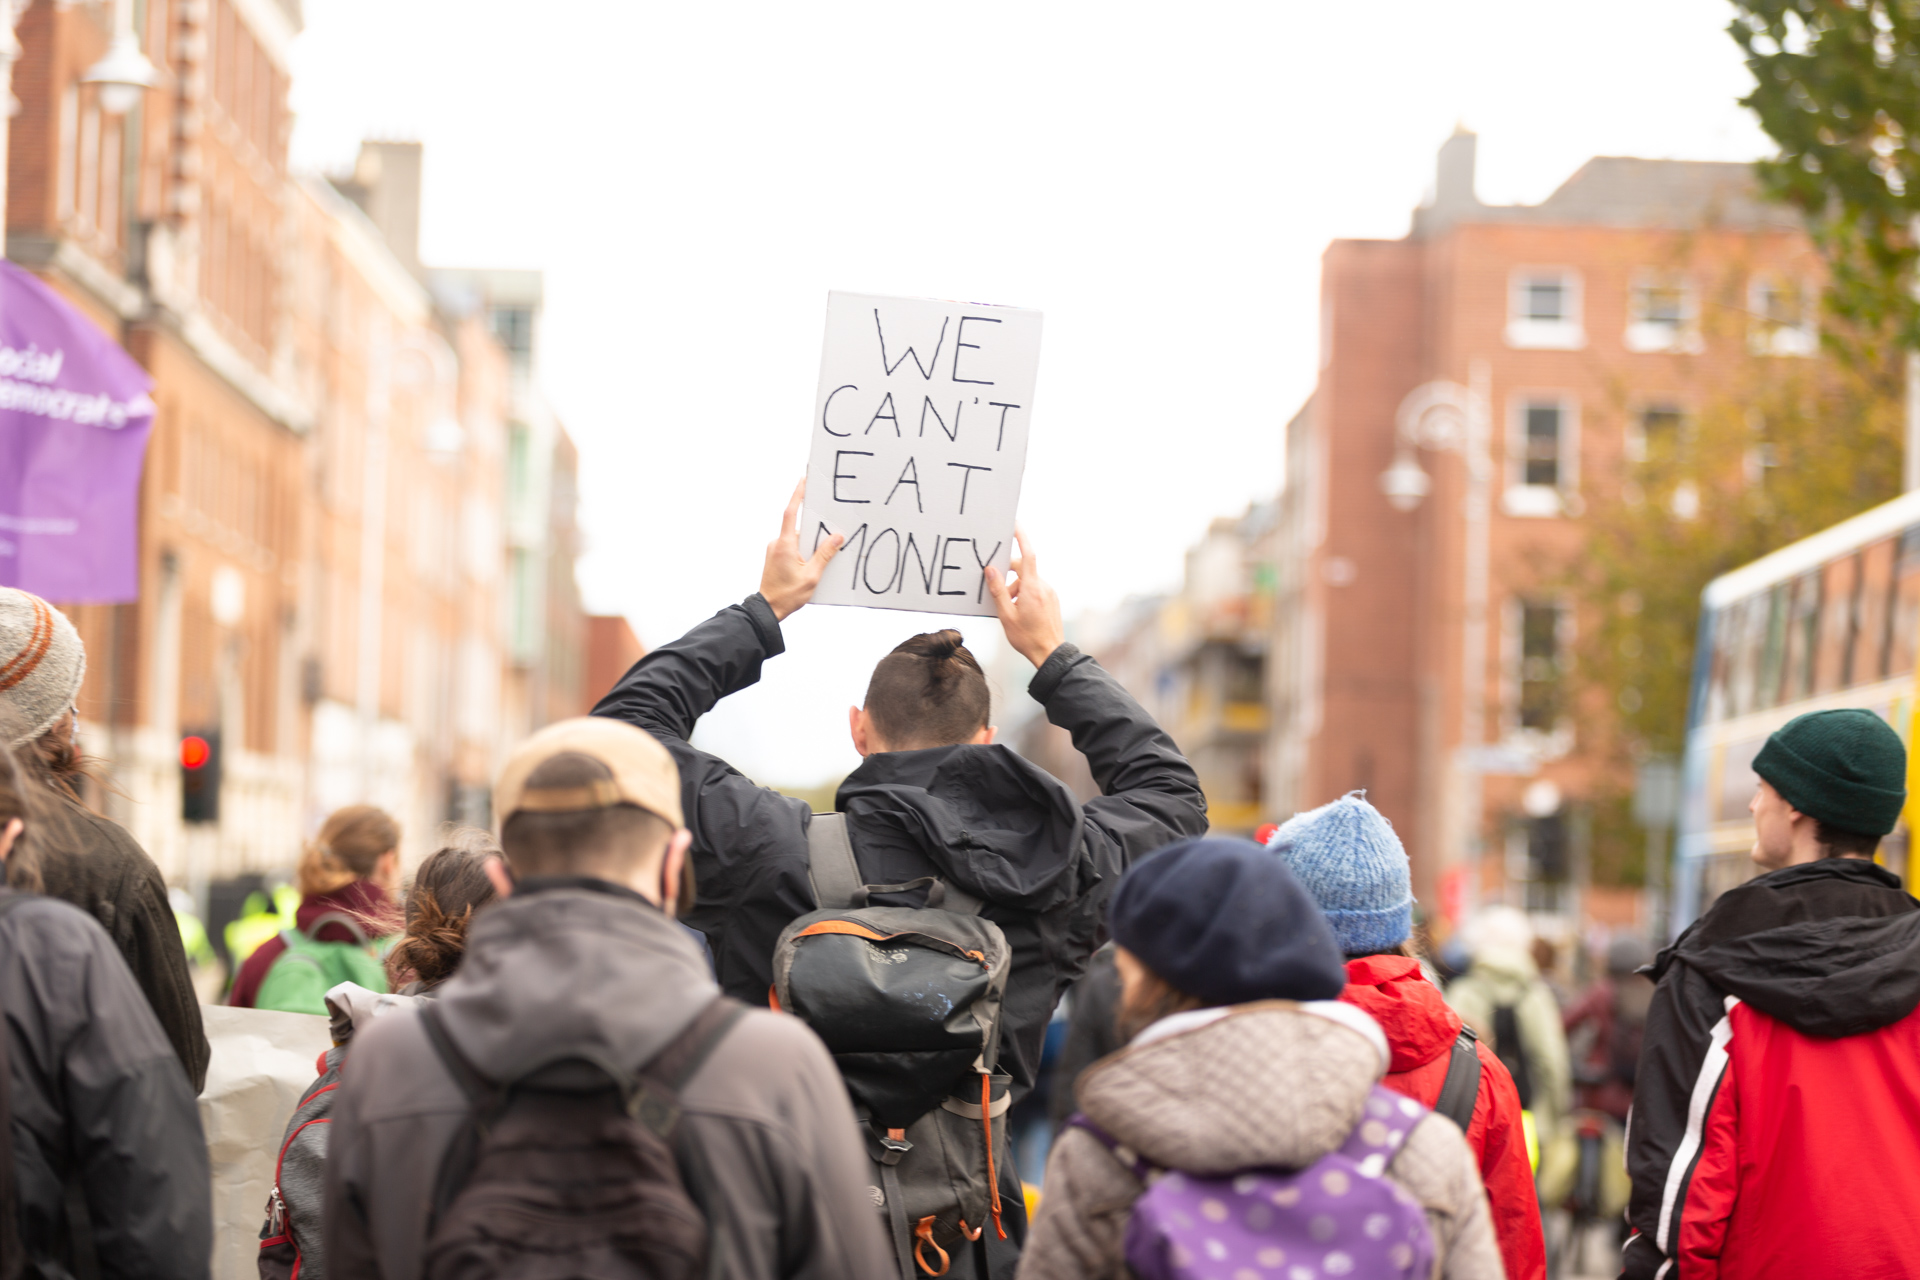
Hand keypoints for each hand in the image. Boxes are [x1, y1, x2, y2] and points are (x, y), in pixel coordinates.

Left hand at [760, 479, 842, 620]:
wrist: (768, 609)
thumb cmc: (787, 595)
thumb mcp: (811, 576)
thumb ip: (825, 554)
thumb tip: (837, 537)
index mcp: (785, 544)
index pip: (790, 512)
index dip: (797, 495)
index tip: (803, 479)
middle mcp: (777, 543)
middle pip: (797, 525)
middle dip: (813, 524)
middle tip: (828, 523)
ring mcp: (775, 550)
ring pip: (796, 538)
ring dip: (810, 541)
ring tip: (821, 553)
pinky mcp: (776, 557)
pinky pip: (792, 547)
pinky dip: (804, 549)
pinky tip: (813, 561)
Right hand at [984, 528, 1064, 666]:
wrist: (1050, 653)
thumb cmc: (1027, 637)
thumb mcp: (1006, 615)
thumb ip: (998, 590)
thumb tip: (990, 569)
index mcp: (1032, 588)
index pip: (1027, 555)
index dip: (1021, 537)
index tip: (1015, 524)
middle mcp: (1043, 587)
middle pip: (1023, 569)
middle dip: (1009, 576)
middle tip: (999, 594)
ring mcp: (1049, 593)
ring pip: (1028, 582)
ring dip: (1016, 590)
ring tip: (1010, 611)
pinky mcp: (1051, 600)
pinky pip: (1035, 590)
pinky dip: (1024, 595)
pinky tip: (1020, 613)